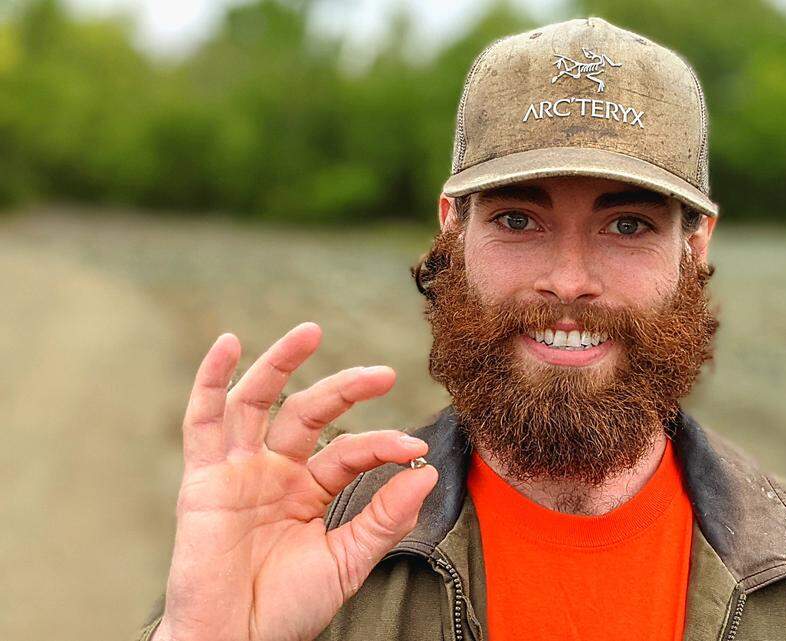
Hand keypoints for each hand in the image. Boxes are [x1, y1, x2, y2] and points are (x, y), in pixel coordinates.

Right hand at [153, 322, 437, 640]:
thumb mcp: (349, 561)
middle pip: (308, 413)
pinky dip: (210, 380)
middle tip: (384, 372)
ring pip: (257, 402)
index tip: (413, 444)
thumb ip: (385, 517)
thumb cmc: (288, 609)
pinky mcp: (203, 480)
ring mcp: (237, 472)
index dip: (381, 443)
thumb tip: (427, 472)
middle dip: (344, 389)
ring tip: (311, 331)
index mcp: (308, 491)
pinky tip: (228, 344)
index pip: (349, 450)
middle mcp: (273, 473)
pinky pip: (201, 422)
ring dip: (281, 363)